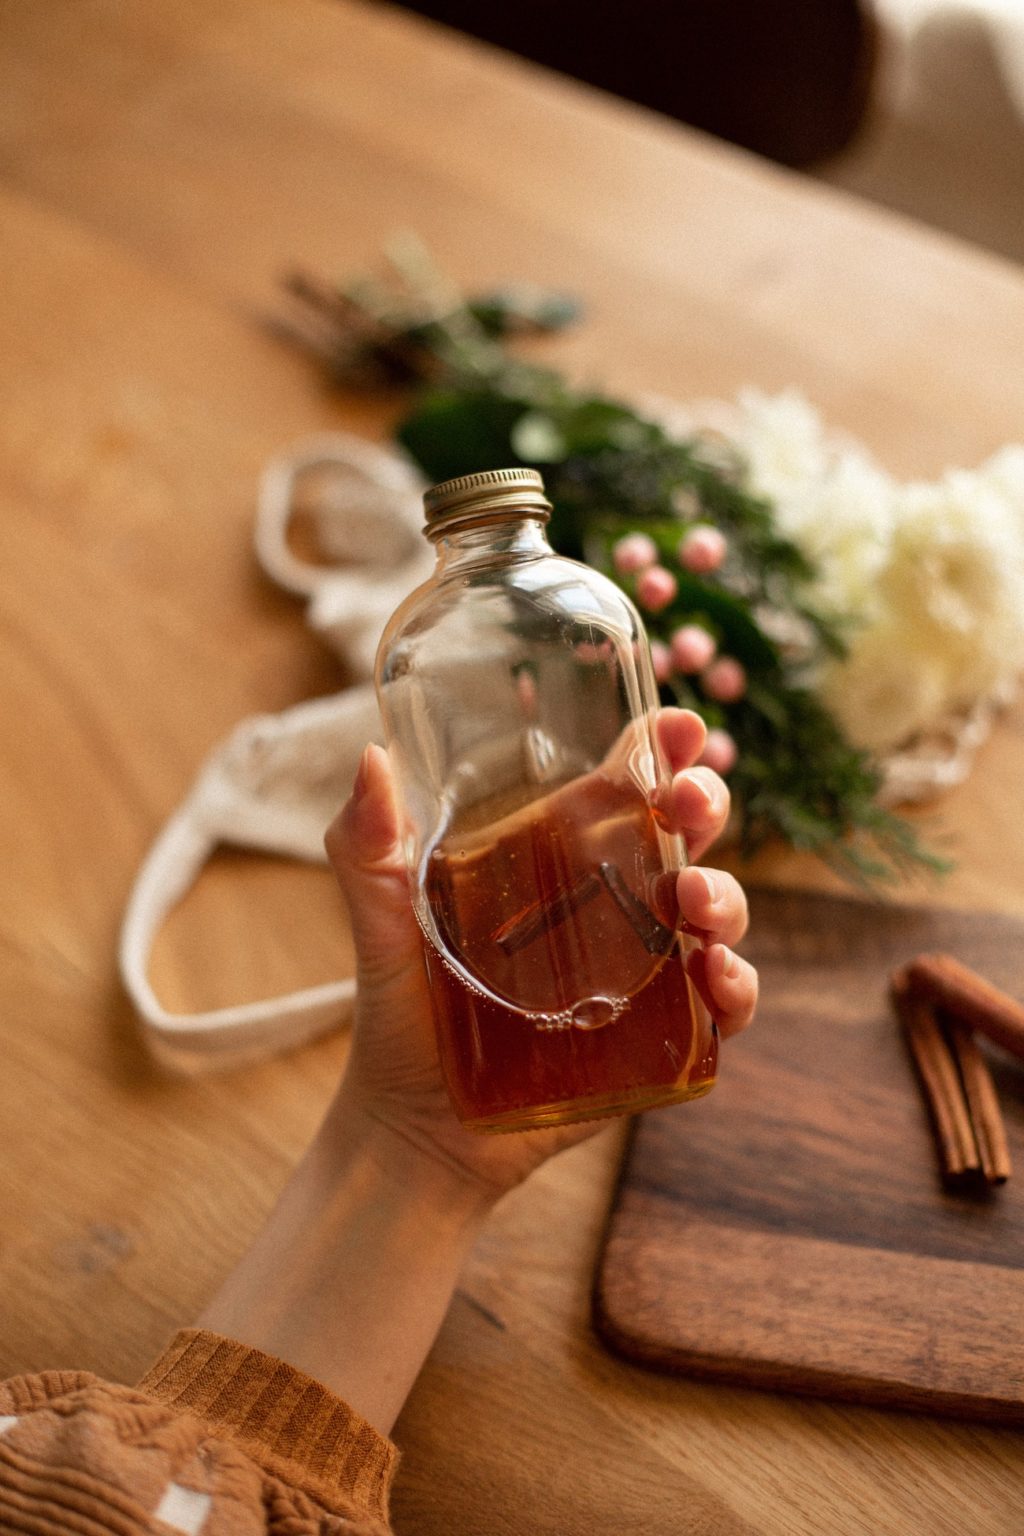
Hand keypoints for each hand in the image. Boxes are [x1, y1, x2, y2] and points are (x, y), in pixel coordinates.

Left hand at [323, 708, 756, 1202]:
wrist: (415, 1130)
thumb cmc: (402, 1017)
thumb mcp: (380, 923)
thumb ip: (366, 847)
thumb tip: (371, 760)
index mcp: (556, 862)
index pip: (624, 787)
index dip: (659, 748)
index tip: (675, 725)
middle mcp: (610, 907)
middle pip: (685, 835)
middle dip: (705, 803)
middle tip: (688, 802)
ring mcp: (640, 972)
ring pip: (715, 913)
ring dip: (725, 895)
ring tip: (694, 905)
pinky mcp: (657, 1040)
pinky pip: (722, 1008)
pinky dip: (737, 988)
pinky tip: (713, 978)